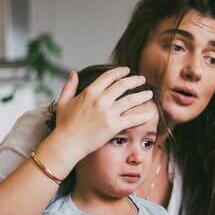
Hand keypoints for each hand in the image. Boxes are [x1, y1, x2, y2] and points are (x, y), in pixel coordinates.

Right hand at [37, 67, 154, 177]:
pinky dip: (143, 115)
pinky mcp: (114, 126)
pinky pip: (133, 119)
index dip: (119, 72)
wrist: (67, 144)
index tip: (127, 70)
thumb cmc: (64, 125)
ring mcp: (108, 113)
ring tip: (150, 94)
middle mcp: (101, 100)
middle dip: (135, 80)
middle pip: (123, 85)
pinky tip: (151, 113)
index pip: (108, 77)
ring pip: (131, 100)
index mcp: (89, 92)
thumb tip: (73, 73)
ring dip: (142, 95)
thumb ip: (69, 86)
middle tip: (142, 79)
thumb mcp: (63, 102)